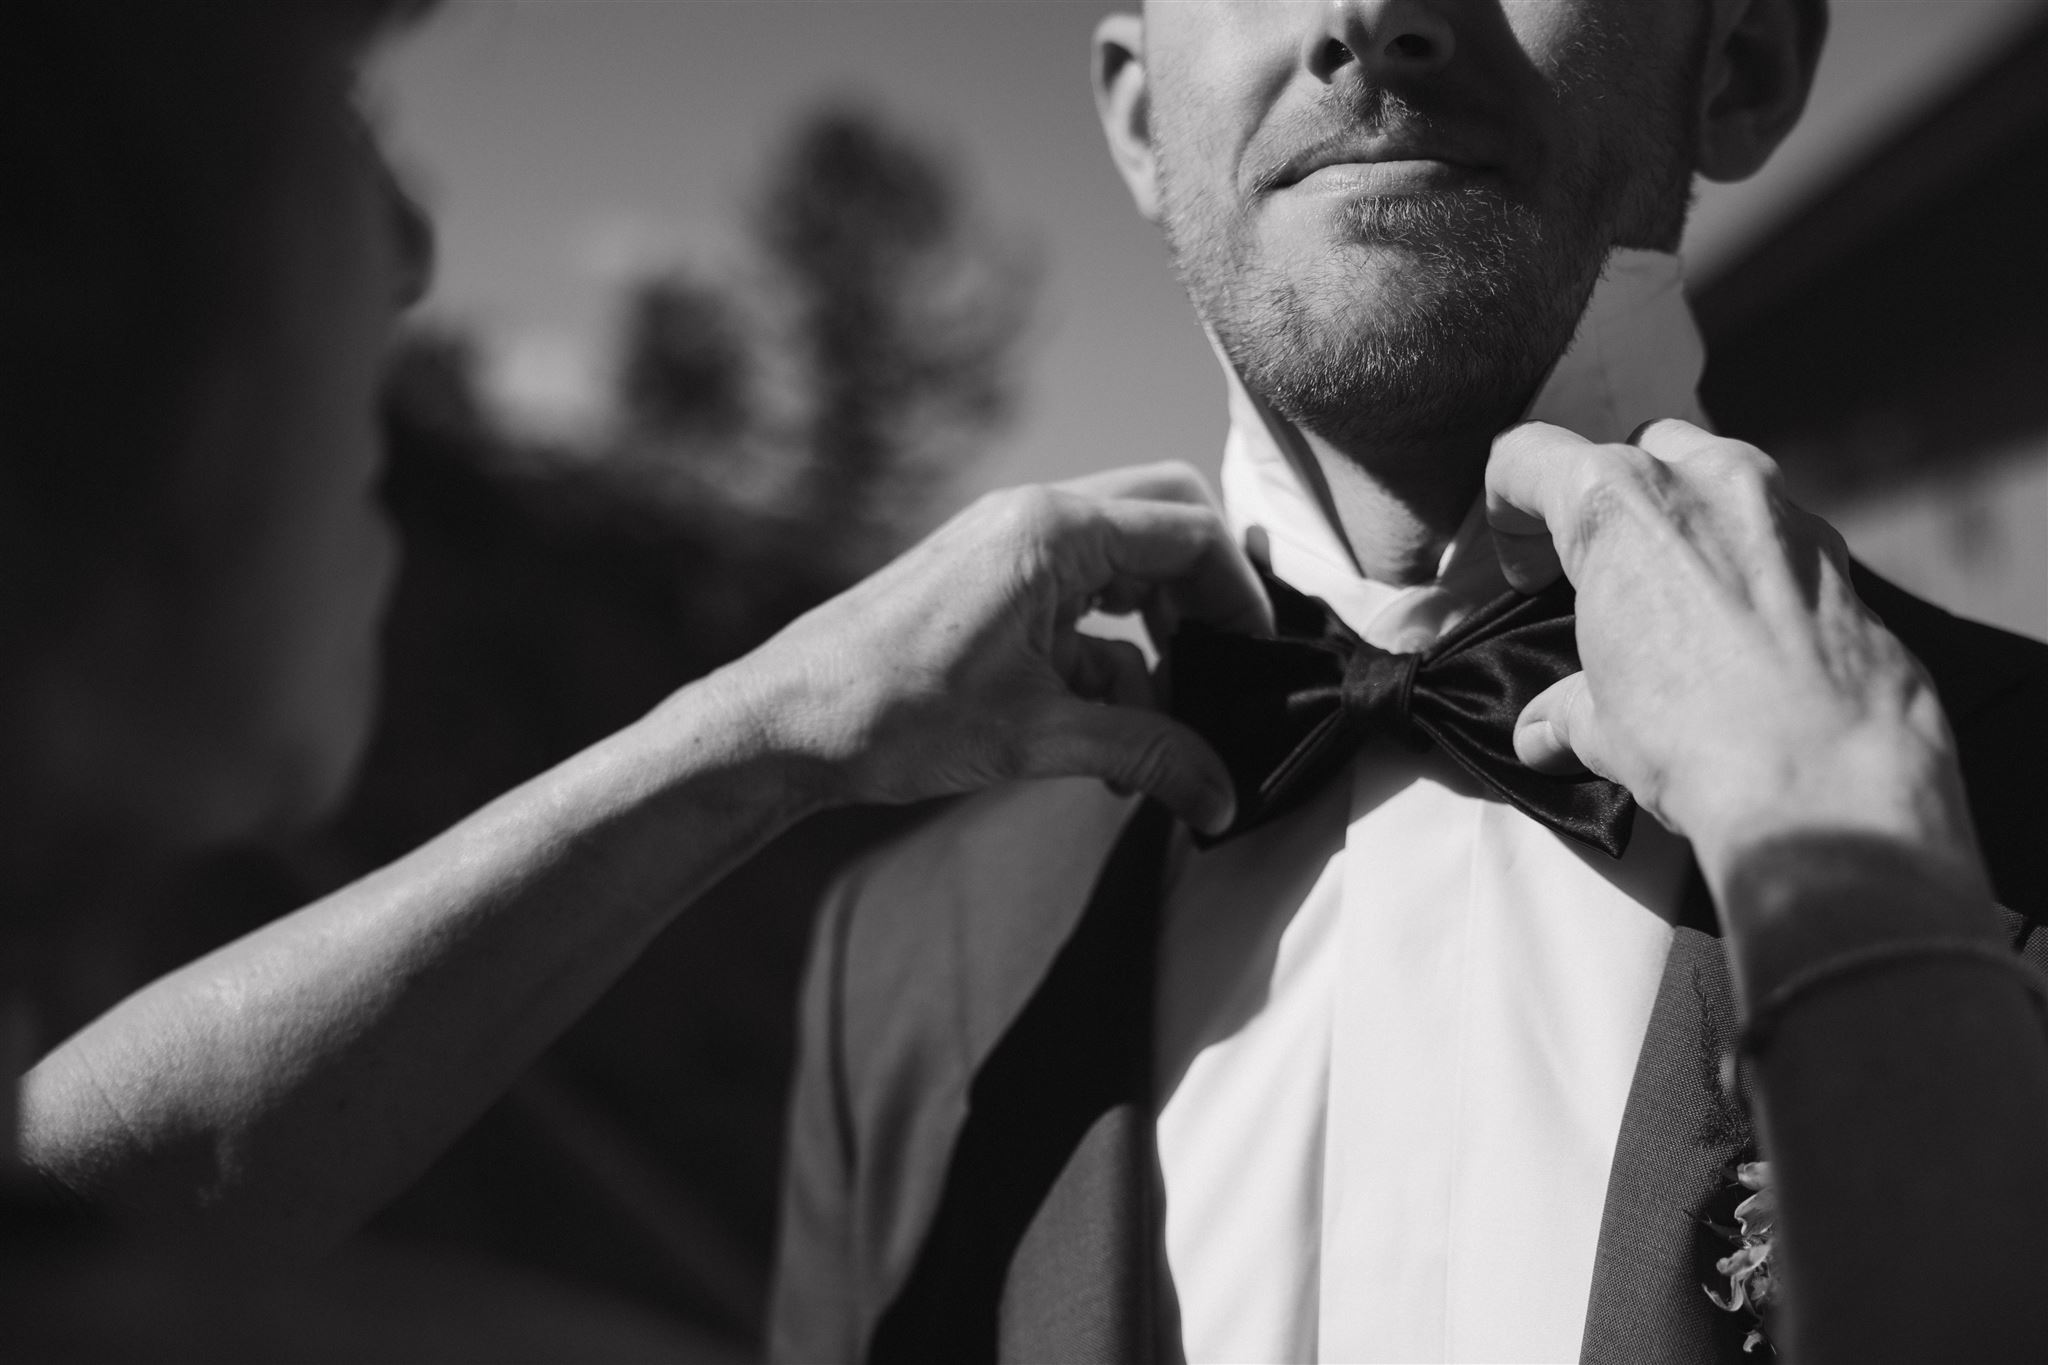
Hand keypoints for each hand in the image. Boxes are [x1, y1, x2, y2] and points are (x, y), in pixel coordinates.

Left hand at [730, 463, 1271, 833]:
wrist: (784, 724)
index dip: (1239, 598)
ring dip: (1156, 633)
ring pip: (1123, 565)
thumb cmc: (894, 715)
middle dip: (1205, 595)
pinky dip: (1107, 655)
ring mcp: (1007, 548)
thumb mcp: (1038, 737)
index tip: (1257, 664)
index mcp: (1051, 532)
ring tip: (1165, 717)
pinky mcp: (988, 586)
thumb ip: (1146, 753)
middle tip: (1221, 667)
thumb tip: (1222, 797)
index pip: (1189, 532)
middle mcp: (1033, 520)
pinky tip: (1108, 732)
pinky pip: (1077, 601)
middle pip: (1164, 521)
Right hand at [1484, 418, 1978, 879]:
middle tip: (1601, 582)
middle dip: (1613, 506)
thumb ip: (1567, 708)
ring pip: (1719, 479)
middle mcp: (1707, 481)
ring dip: (1689, 526)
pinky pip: (1780, 536)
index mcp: (1618, 503)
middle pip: (1635, 452)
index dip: (1505, 513)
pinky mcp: (1845, 560)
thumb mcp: (1601, 726)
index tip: (1522, 575)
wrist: (1830, 790)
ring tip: (1677, 607)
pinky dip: (1752, 569)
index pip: (1526, 457)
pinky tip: (1744, 640)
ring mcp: (1786, 512)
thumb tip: (1543, 732)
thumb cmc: (1696, 740)